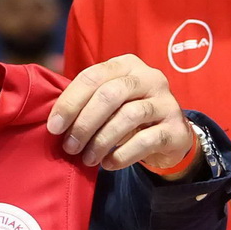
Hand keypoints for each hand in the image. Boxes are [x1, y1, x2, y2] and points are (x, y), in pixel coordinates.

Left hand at [46, 54, 194, 173]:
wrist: (171, 135)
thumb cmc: (129, 115)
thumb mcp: (110, 101)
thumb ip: (87, 102)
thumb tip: (54, 121)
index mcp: (128, 65)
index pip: (92, 76)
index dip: (70, 102)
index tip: (54, 127)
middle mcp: (149, 77)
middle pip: (110, 95)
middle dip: (84, 123)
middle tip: (70, 146)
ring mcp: (166, 102)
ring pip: (128, 117)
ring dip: (101, 141)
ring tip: (88, 159)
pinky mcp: (176, 128)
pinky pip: (146, 140)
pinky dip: (122, 154)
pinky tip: (108, 164)